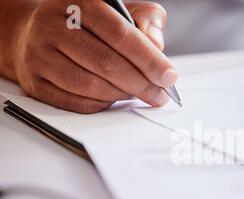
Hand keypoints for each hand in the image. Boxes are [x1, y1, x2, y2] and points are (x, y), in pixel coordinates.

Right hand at [13, 0, 174, 113]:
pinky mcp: (35, 81)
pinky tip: (115, 98)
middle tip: (159, 95)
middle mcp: (53, 25)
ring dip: (123, 95)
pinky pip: (76, 102)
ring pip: (91, 86)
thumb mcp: (122, 10)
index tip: (168, 77)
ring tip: (139, 94)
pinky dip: (102, 104)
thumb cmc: (89, 24)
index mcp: (79, 1)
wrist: (36, 33)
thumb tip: (156, 44)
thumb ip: (146, 20)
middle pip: (106, 63)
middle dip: (141, 84)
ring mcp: (39, 54)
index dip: (148, 59)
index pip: (120, 34)